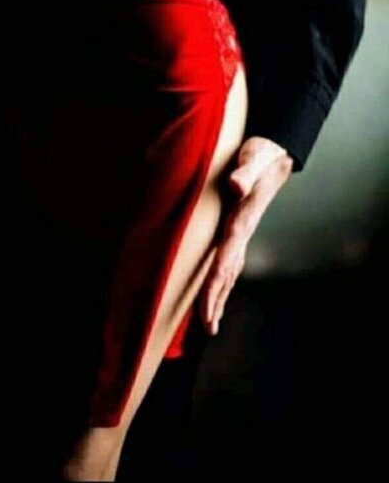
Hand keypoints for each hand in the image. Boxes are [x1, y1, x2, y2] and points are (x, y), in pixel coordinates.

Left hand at [199, 137, 293, 335]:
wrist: (276, 153)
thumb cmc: (260, 155)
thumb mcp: (254, 158)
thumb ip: (246, 172)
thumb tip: (236, 185)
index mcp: (241, 222)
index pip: (225, 260)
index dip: (214, 287)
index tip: (206, 310)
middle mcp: (242, 232)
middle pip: (228, 274)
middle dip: (217, 301)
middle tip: (208, 329)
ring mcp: (242, 233)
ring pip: (229, 272)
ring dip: (220, 297)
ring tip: (211, 324)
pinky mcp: (238, 228)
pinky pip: (229, 261)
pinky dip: (222, 281)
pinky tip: (217, 292)